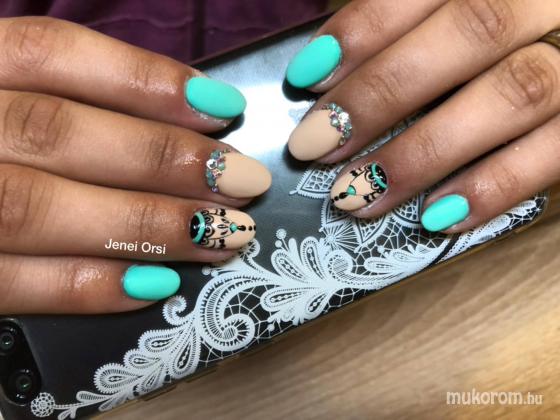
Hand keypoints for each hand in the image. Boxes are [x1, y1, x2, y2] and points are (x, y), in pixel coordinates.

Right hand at [0, 17, 270, 313]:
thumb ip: (64, 101)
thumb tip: (182, 120)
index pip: (49, 53)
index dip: (142, 80)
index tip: (221, 107)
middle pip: (54, 132)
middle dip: (162, 159)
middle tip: (243, 179)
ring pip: (36, 208)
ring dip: (145, 225)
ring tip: (225, 235)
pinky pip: (6, 285)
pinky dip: (85, 286)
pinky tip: (157, 285)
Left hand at [286, 0, 559, 232]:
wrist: (541, 79)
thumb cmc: (468, 61)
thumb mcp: (430, 31)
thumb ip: (391, 42)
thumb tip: (316, 83)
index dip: (365, 28)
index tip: (306, 77)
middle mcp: (541, 4)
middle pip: (473, 30)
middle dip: (383, 93)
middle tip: (315, 145)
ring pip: (515, 92)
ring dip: (424, 151)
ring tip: (357, 194)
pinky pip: (556, 152)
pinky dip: (493, 187)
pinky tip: (435, 218)